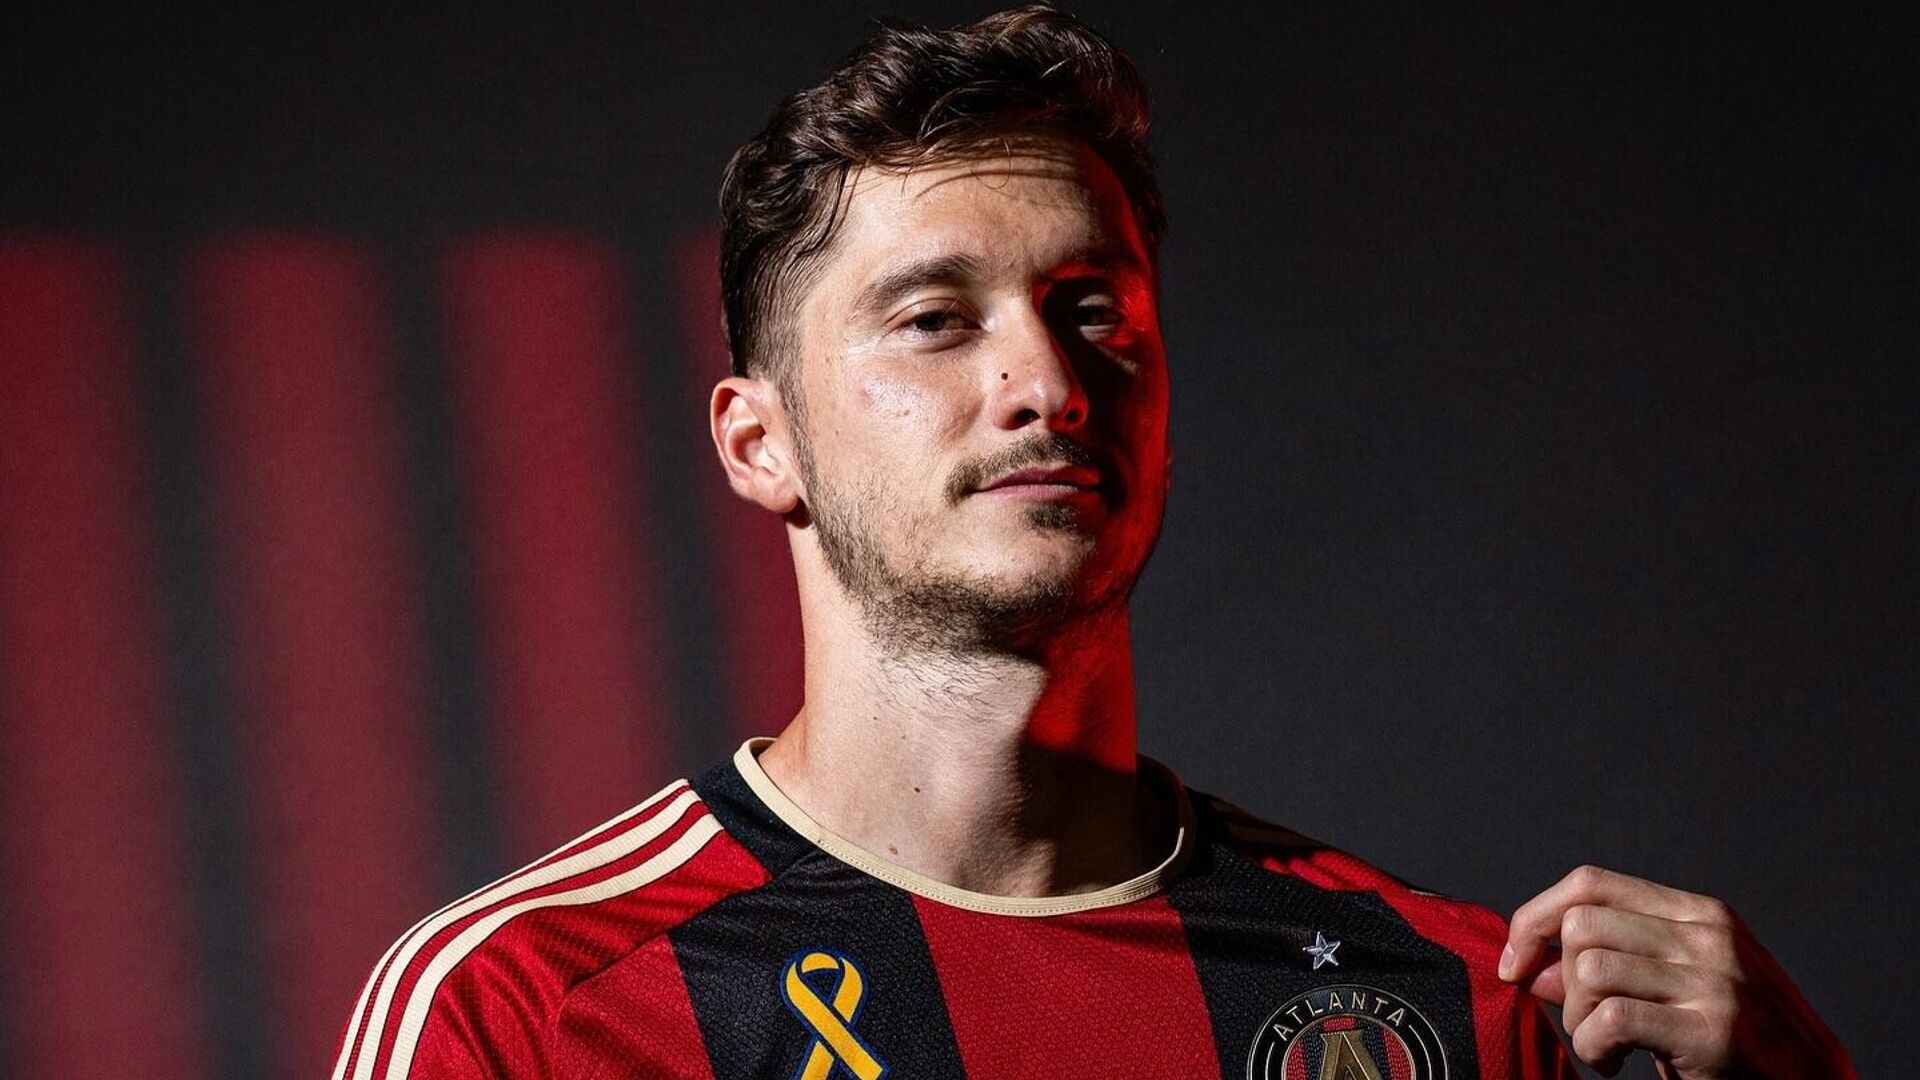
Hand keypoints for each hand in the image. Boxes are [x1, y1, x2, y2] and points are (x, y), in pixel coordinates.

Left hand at [1501, 865, 1851, 1077]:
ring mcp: (1716, 979)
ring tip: (1602, 1048)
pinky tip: (1614, 1064)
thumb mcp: (1674, 989)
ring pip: (1589, 968)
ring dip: (1578, 1020)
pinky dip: (1592, 1047)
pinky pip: (1612, 1019)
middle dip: (1560, 978)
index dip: (1535, 917)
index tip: (1514, 962)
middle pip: (1582, 924)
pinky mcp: (1714, 1030)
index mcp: (1699, 913)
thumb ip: (1610, 969)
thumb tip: (1529, 966)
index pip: (1590, 883)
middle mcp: (1709, 935)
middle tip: (1583, 1021)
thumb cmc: (1735, 1044)